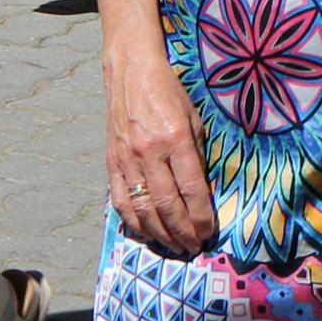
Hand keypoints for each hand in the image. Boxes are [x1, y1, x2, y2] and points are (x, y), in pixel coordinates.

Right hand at [105, 55, 218, 255]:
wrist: (131, 73)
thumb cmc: (169, 93)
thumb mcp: (194, 118)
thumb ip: (198, 155)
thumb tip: (203, 192)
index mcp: (174, 139)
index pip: (191, 188)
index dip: (201, 216)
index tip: (210, 232)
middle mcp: (149, 152)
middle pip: (166, 205)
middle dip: (183, 232)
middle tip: (194, 247)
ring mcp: (126, 160)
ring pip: (142, 209)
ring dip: (160, 234)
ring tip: (175, 246)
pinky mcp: (111, 163)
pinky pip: (121, 201)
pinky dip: (133, 222)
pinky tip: (146, 233)